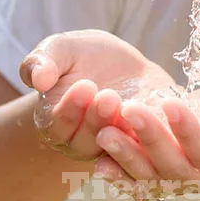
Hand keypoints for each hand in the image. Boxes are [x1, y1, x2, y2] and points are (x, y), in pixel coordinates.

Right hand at [19, 29, 177, 162]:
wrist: (118, 65)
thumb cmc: (81, 57)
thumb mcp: (61, 50)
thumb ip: (42, 62)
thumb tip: (37, 78)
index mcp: (55, 123)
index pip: (57, 126)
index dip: (69, 110)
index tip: (83, 86)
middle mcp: (82, 143)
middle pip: (87, 142)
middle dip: (98, 119)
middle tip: (109, 95)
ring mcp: (114, 148)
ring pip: (118, 150)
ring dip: (124, 131)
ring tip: (130, 105)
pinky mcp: (144, 145)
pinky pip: (150, 149)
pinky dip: (156, 137)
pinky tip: (162, 119)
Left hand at [92, 69, 199, 200]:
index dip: (189, 130)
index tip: (170, 102)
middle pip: (177, 166)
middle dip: (151, 137)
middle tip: (128, 109)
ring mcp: (187, 180)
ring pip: (155, 178)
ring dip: (128, 157)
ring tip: (104, 133)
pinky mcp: (168, 176)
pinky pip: (142, 182)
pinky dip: (120, 175)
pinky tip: (99, 162)